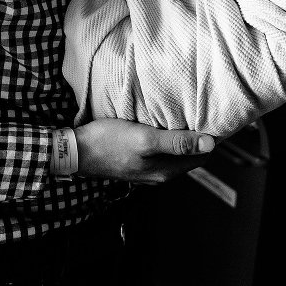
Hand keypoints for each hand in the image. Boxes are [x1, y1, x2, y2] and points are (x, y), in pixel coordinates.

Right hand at [74, 118, 214, 184]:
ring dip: (178, 136)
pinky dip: (163, 138)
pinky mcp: (134, 162)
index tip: (210, 116)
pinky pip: (158, 151)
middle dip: (195, 136)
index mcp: (165, 171)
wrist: (74, 152)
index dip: (208, 137)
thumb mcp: (145, 139)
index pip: (202, 156)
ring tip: (180, 113)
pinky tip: (158, 123)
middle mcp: (159, 174)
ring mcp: (146, 170)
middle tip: (197, 110)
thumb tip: (210, 144)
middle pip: (188, 154)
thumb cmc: (108, 142)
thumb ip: (177, 143)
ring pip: (173, 152)